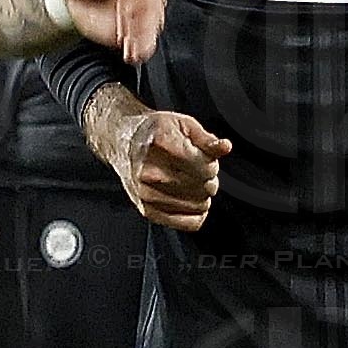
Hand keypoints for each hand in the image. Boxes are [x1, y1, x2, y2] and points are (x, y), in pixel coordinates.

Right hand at [97, 93, 232, 230]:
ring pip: (199, 205)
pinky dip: (196, 214)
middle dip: (208, 178)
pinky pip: (189, 223)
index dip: (211, 163)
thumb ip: (206, 139)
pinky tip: (189, 199)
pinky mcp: (147, 210)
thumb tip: (224, 147)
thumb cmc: (153, 133)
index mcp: (160, 144)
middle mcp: (150, 170)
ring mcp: (147, 192)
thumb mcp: (182, 124)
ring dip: (202, 195)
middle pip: (204, 186)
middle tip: (196, 169)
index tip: (204, 158)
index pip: (204, 167)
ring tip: (189, 182)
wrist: (122, 143)